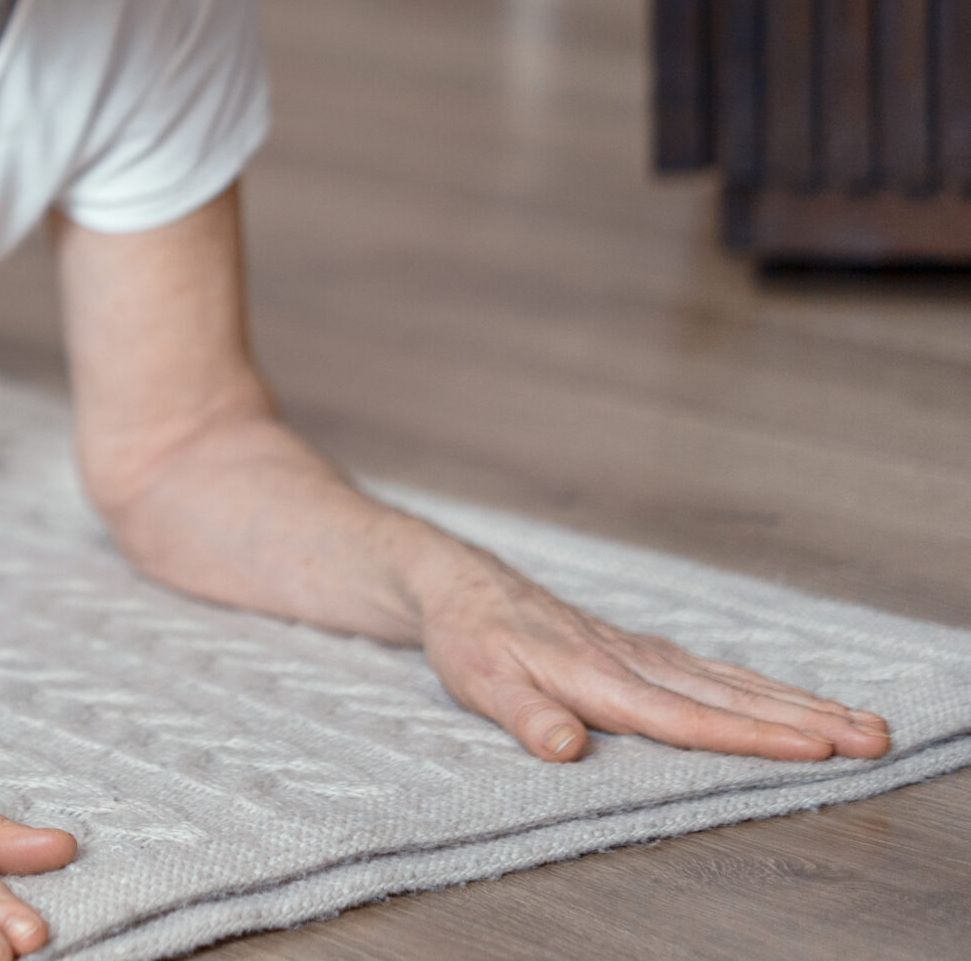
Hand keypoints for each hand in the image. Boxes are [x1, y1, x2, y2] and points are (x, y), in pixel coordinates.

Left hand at [415, 553, 892, 762]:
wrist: (460, 586)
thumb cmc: (470, 639)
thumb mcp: (481, 683)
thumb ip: (526, 718)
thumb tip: (566, 749)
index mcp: (599, 678)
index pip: (685, 717)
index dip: (748, 737)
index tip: (812, 748)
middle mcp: (634, 662)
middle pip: (731, 699)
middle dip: (805, 721)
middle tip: (874, 739)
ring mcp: (644, 653)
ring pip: (735, 683)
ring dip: (800, 705)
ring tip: (865, 724)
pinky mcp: (644, 651)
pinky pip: (717, 673)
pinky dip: (764, 689)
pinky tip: (798, 702)